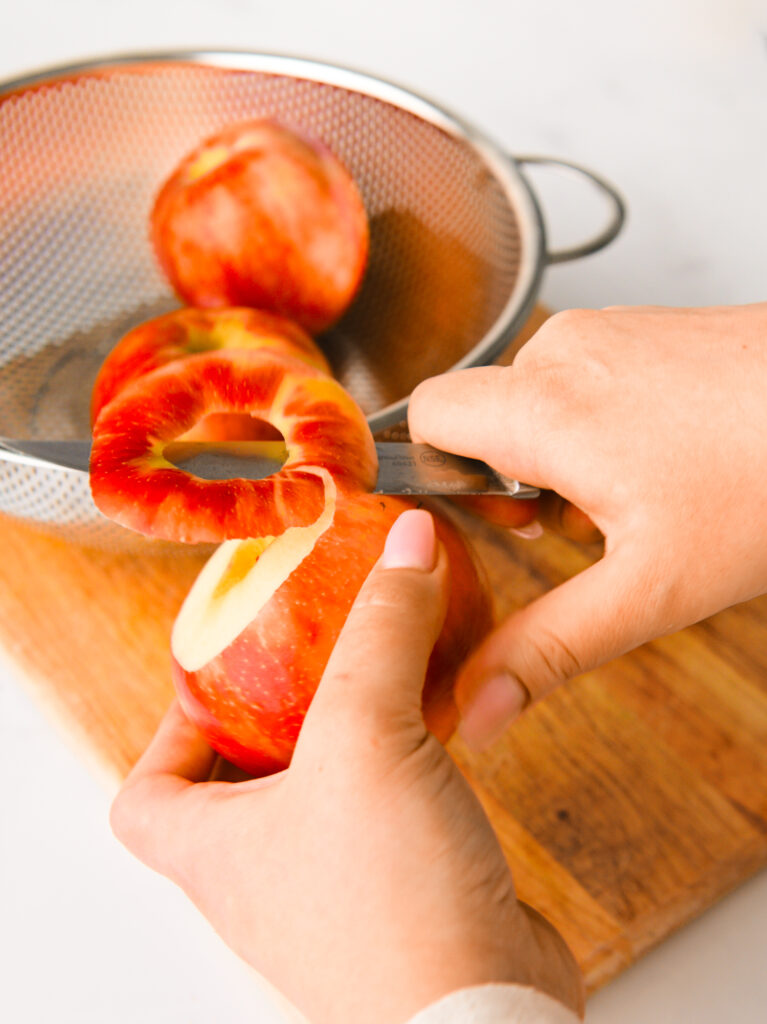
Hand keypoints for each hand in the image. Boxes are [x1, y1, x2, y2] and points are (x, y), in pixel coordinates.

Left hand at [110, 510, 582, 1023]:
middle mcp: (260, 880)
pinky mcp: (392, 903)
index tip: (209, 679)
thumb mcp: (368, 734)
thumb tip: (403, 539)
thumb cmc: (389, 905)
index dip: (162, 733)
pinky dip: (395, 778)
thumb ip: (383, 629)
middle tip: (302, 666)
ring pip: (311, 804)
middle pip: (229, 792)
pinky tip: (435, 744)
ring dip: (336, 746)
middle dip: (264, 723)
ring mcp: (326, 897)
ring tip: (374, 690)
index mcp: (214, 849)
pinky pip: (376, 824)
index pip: (142, 795)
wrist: (479, 1015)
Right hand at [409, 303, 766, 747]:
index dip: (435, 473)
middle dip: (509, 478)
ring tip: (632, 496)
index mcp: (544, 409)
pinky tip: (659, 460)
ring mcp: (608, 331)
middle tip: (576, 525)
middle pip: (479, 416)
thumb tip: (474, 712)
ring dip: (558, 455)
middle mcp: (563, 352)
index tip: (485, 522)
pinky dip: (597, 424)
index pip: (424, 417)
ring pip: (533, 400)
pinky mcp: (645, 327)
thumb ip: (547, 649)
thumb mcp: (651, 589)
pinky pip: (581, 378)